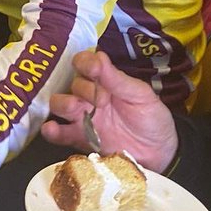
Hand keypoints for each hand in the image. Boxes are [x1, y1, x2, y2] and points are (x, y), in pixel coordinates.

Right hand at [40, 50, 178, 172]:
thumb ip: (117, 79)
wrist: (159, 154)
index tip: (94, 70)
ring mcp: (82, 118)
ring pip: (59, 104)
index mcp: (103, 81)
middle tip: (102, 101)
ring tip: (76, 109)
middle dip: (83, 88)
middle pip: (71, 83)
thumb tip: (99, 57)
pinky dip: (51, 130)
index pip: (84, 63)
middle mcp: (88, 97)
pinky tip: (52, 128)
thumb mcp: (140, 95)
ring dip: (63, 103)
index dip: (84, 62)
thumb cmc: (151, 119)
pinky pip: (58, 134)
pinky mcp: (78, 139)